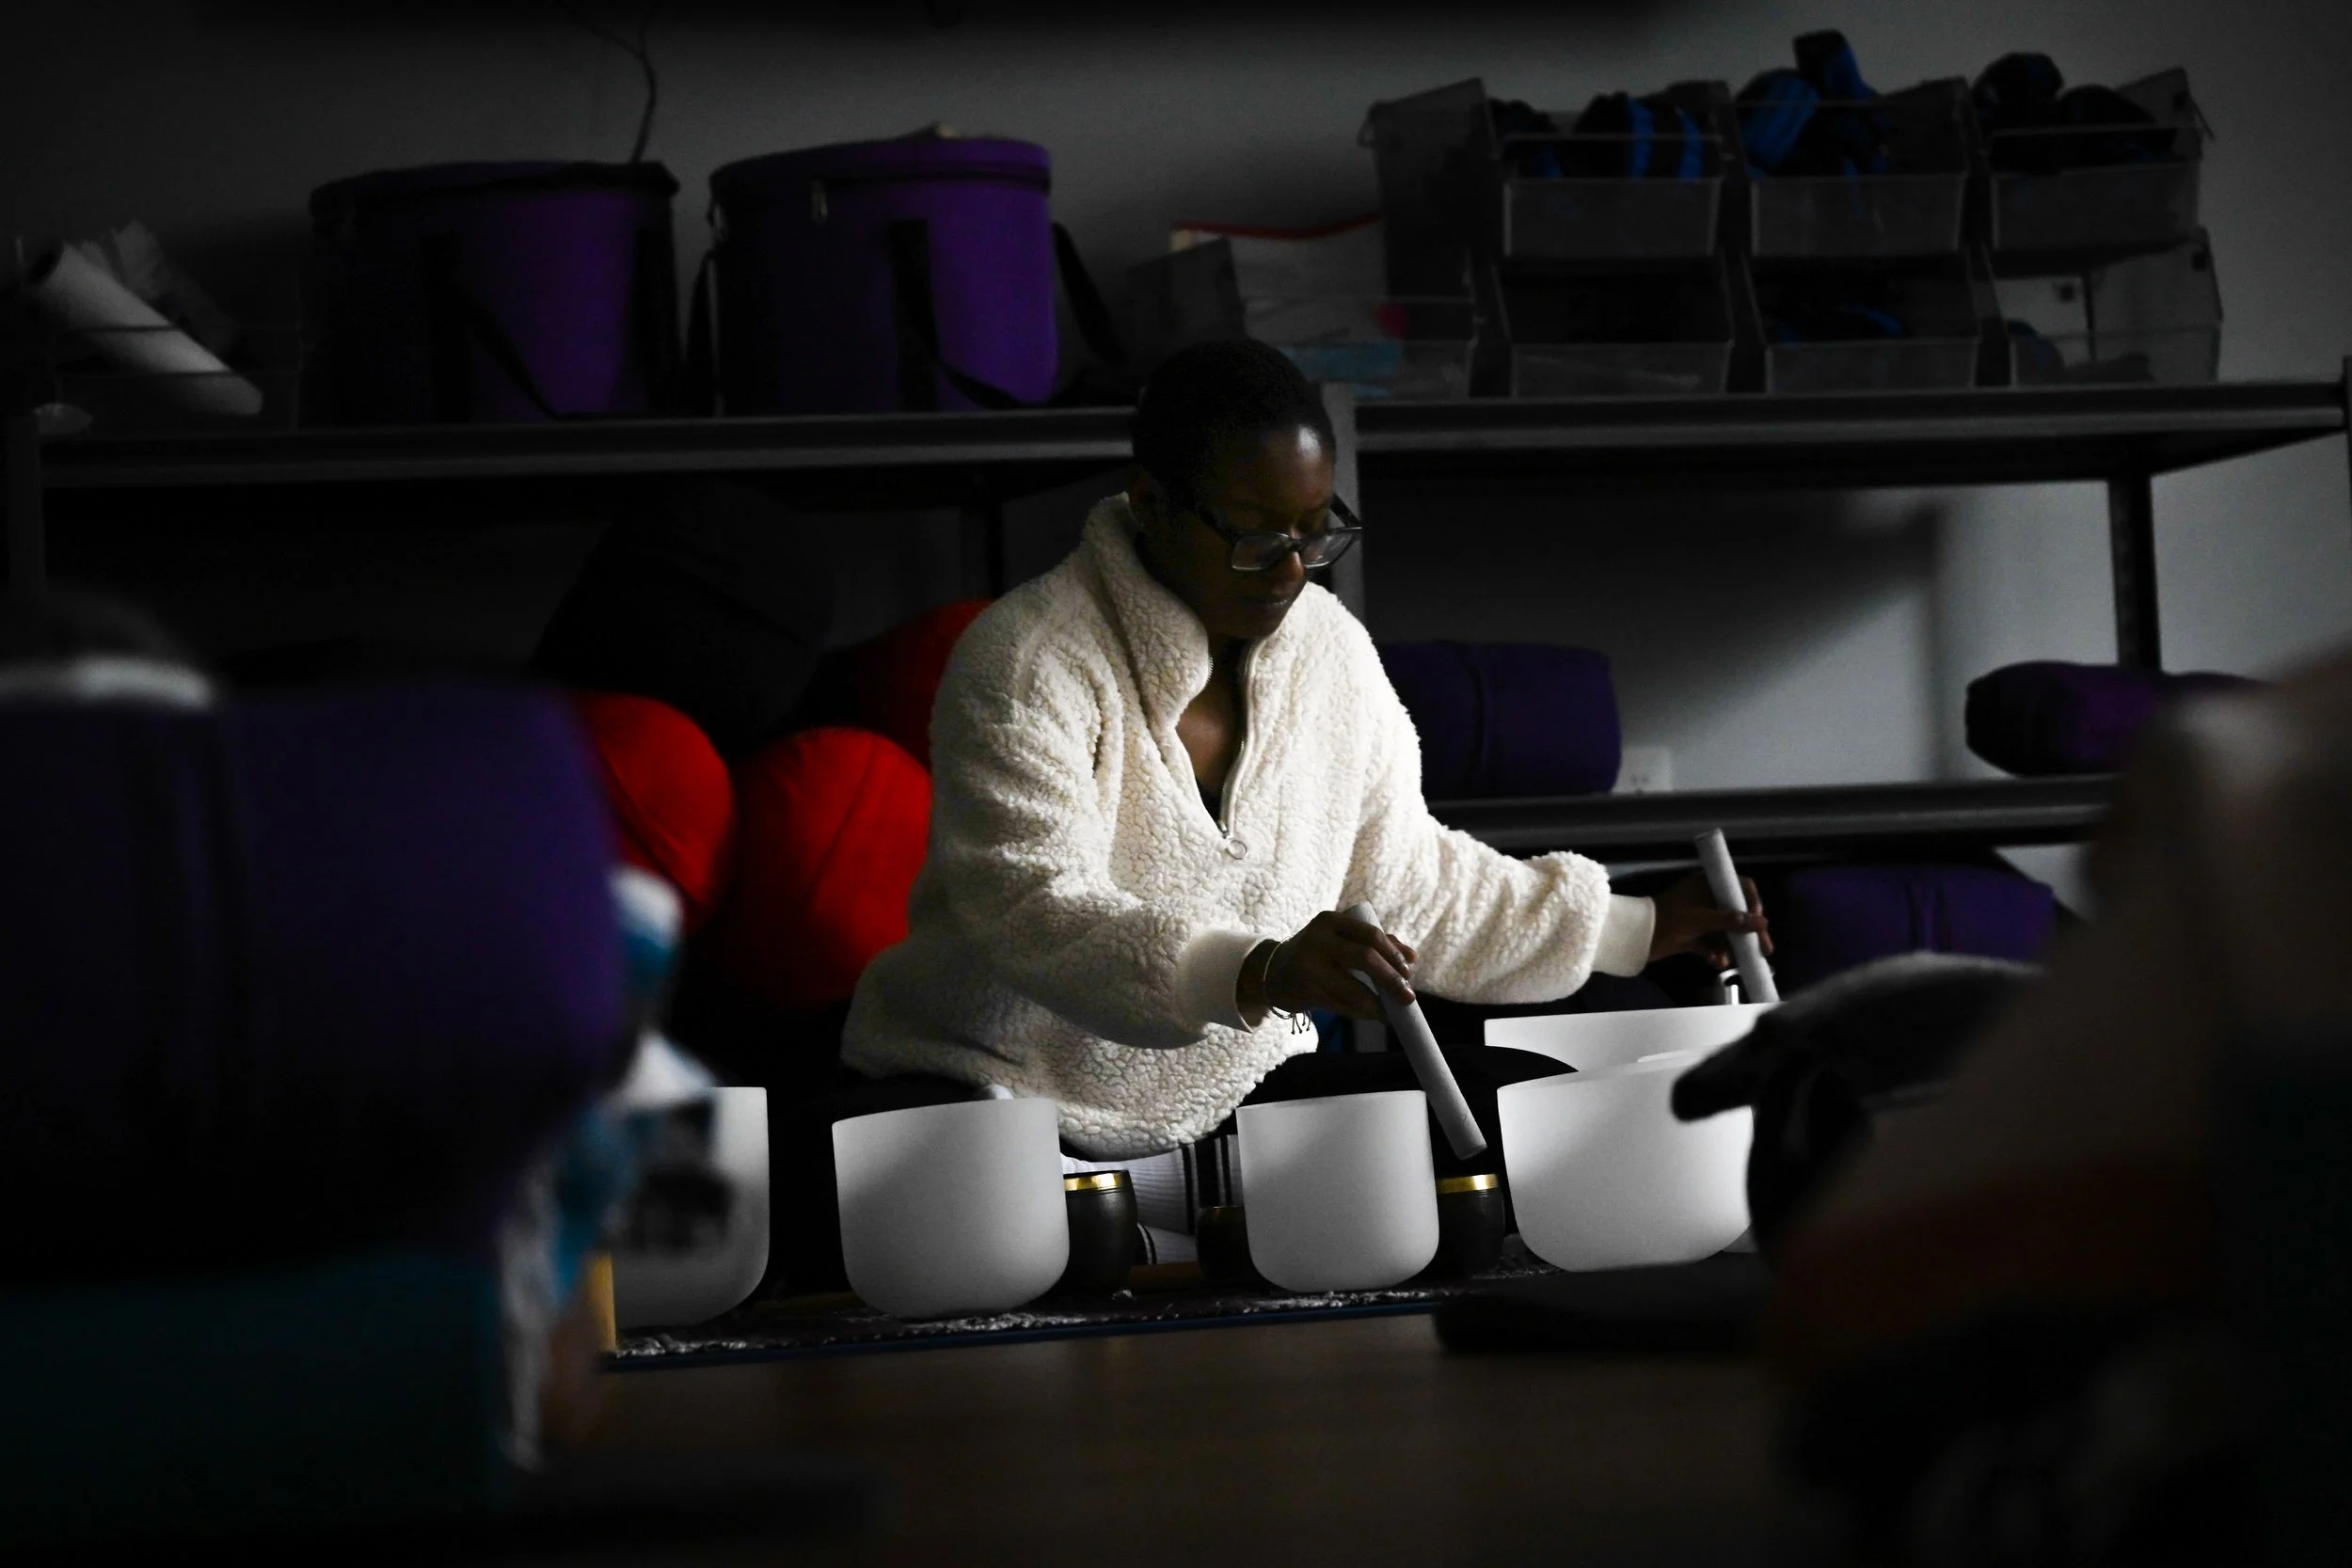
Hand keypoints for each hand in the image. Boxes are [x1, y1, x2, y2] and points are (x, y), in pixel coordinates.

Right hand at [1241, 909, 1418, 1021]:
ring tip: (1391, 1012)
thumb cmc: (1317, 954)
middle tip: (1408, 997)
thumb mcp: (1340, 940)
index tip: (1408, 971)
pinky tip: (1372, 1015)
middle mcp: (1317, 939)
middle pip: (1366, 958)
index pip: (1371, 934)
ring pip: (1355, 988)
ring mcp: (1309, 966)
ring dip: (1378, 1004)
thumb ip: (1375, 944)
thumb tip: (1412, 957)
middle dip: (1391, 980)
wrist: (1272, 973)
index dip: (1394, 954)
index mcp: (1330, 921)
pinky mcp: (1305, 990)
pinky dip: (1362, 1012)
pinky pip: (1342, 1005)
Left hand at [1647, 869, 1770, 968]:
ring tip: (1734, 961)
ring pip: (1724, 931)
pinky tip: (1716, 962)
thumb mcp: (1700, 919)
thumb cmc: (1667, 920)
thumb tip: (1762, 922)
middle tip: (1764, 950)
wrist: (1635, 938)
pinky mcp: (1691, 935)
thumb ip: (1730, 921)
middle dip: (1748, 933)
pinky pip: (1711, 943)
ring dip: (1730, 946)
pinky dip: (1715, 952)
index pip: (1738, 886)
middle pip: (1736, 913)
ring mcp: (1698, 917)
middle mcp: (1705, 898)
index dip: (1751, 902)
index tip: (1759, 920)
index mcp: (1705, 884)